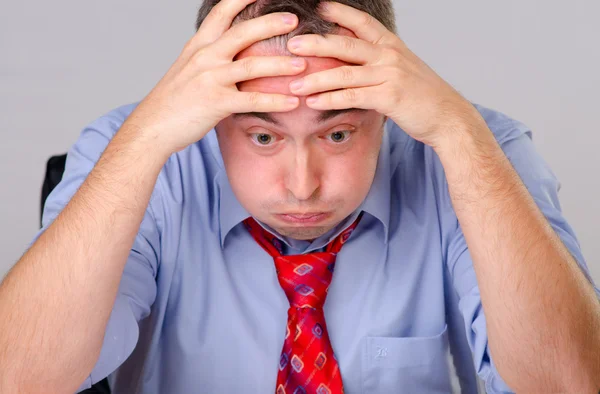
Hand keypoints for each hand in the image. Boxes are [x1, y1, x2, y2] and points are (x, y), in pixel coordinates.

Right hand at [124, 0, 305, 154]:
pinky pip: (251, 100)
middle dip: (270, 24)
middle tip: (294, 20)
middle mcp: (204, 57)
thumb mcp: (189, 68)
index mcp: (199, 45)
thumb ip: (211, 56)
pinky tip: (293, 102)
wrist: (152, 126)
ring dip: (280, 65)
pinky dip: (274, 101)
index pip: (222, 12)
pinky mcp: (215, 103)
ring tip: (302, 64)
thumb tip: (233, 49)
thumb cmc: (174, 100)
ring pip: (251, 66)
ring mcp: (209, 79)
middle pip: (242, 32)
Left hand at [286, 2, 483, 148]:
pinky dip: (330, 99)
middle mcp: (389, 55)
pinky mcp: (388, 98)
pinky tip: (313, 102)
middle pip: (345, 43)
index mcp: (391, 45)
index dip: (339, 12)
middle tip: (292, 44)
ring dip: (315, 79)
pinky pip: (352, 97)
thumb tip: (351, 59)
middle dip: (316, 43)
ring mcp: (389, 75)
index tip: (318, 7)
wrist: (448, 117)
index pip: (362, 22)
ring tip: (294, 84)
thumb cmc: (423, 96)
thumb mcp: (402, 69)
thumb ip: (378, 62)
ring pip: (344, 73)